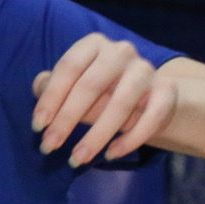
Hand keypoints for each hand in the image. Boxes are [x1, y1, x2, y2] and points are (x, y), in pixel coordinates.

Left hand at [31, 33, 179, 166]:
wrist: (147, 96)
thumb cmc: (99, 90)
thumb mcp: (72, 85)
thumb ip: (53, 86)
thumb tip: (39, 87)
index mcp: (94, 44)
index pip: (68, 68)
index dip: (51, 98)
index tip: (38, 127)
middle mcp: (121, 52)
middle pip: (91, 86)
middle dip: (67, 120)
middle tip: (49, 147)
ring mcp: (146, 70)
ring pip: (120, 104)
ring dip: (96, 136)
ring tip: (77, 159)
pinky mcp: (167, 91)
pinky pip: (150, 118)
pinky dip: (131, 139)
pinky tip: (111, 154)